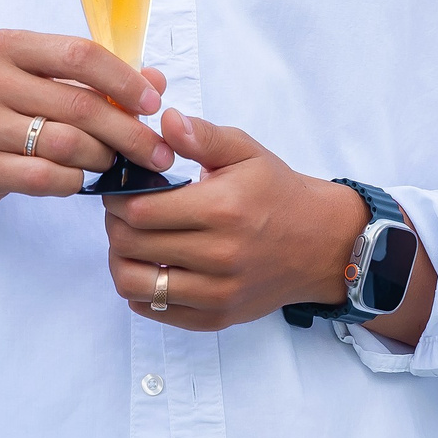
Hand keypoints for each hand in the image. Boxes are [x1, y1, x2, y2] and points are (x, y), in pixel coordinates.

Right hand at [0, 28, 170, 280]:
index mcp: (7, 47)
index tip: (154, 102)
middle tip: (157, 151)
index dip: (125, 79)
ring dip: (103, 159)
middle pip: (81, 104)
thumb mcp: (26, 80)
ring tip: (115, 165)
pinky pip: (46, 178)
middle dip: (130, 131)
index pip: (80, 54)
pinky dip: (73, 182)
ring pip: (68, 144)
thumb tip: (155, 79)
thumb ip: (87, 77)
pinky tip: (81, 181)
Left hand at [100, 111, 368, 332]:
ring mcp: (218, 292)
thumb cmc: (278, 193)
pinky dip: (141, 291)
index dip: (117, 198)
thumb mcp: (246, 151)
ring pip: (136, 285)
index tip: (120, 189)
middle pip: (131, 246)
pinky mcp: (218, 317)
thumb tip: (165, 120)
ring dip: (121, 261)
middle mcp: (219, 256)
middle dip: (115, 225)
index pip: (140, 211)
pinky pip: (158, 311)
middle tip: (122, 212)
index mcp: (222, 209)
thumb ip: (202, 136)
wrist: (322, 243)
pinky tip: (151, 268)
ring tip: (131, 243)